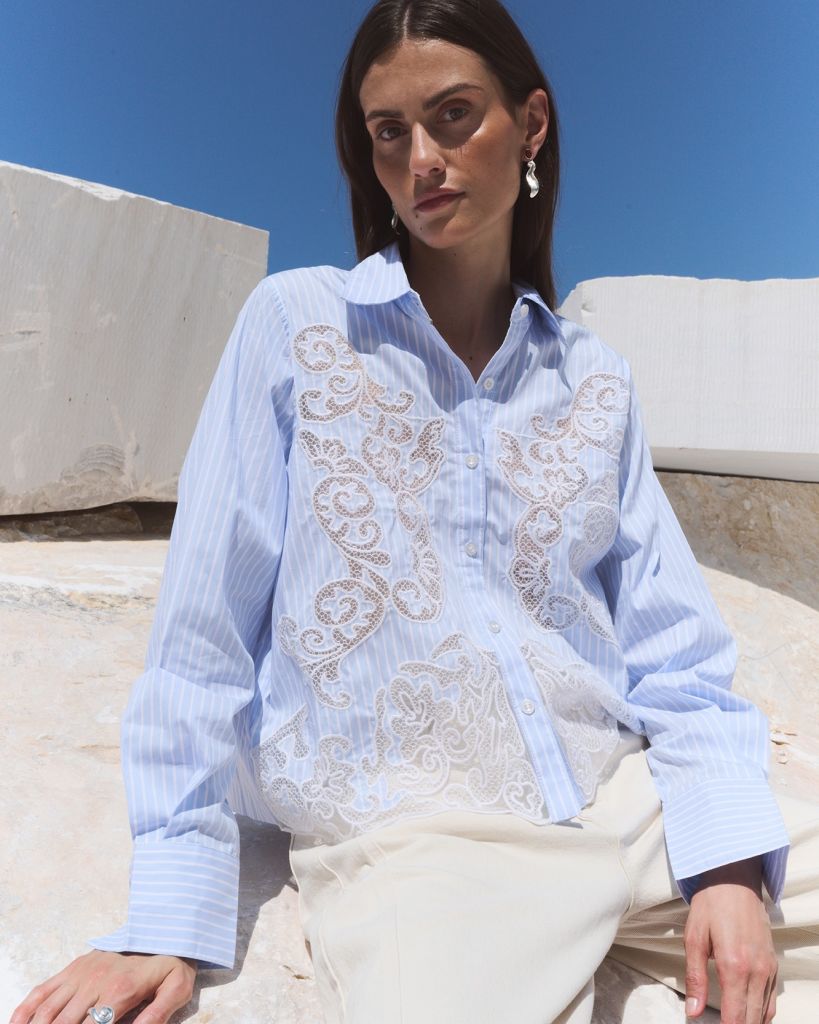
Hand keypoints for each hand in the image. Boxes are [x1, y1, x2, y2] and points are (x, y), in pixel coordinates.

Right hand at [10, 950, 196, 1023]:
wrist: (162, 928)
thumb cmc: (170, 964)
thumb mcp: (176, 988)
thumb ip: (159, 1013)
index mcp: (119, 992)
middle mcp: (94, 983)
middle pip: (62, 1023)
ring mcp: (80, 974)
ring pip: (47, 1010)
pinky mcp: (72, 969)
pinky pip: (42, 990)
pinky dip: (25, 1010)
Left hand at [684, 856, 777, 1023]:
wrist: (734, 879)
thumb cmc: (710, 905)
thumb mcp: (694, 938)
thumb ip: (695, 978)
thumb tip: (693, 1012)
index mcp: (734, 966)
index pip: (736, 1017)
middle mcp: (757, 971)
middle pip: (753, 1020)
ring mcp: (768, 968)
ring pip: (765, 1013)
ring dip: (750, 1022)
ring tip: (733, 1022)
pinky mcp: (773, 963)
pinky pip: (771, 998)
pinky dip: (761, 1012)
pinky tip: (748, 1014)